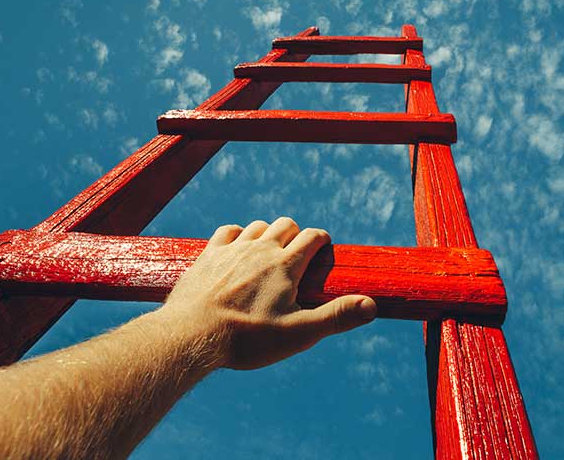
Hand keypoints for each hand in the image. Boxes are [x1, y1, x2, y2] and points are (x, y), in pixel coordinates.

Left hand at [161, 217, 376, 370]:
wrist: (191, 336)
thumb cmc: (247, 338)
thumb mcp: (298, 333)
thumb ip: (336, 317)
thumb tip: (371, 305)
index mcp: (285, 265)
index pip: (312, 237)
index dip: (321, 240)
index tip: (323, 250)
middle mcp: (260, 249)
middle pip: (286, 225)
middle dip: (296, 234)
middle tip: (297, 255)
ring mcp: (232, 250)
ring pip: (258, 226)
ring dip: (268, 234)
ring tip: (269, 254)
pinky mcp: (209, 255)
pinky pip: (228, 231)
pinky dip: (238, 235)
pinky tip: (238, 249)